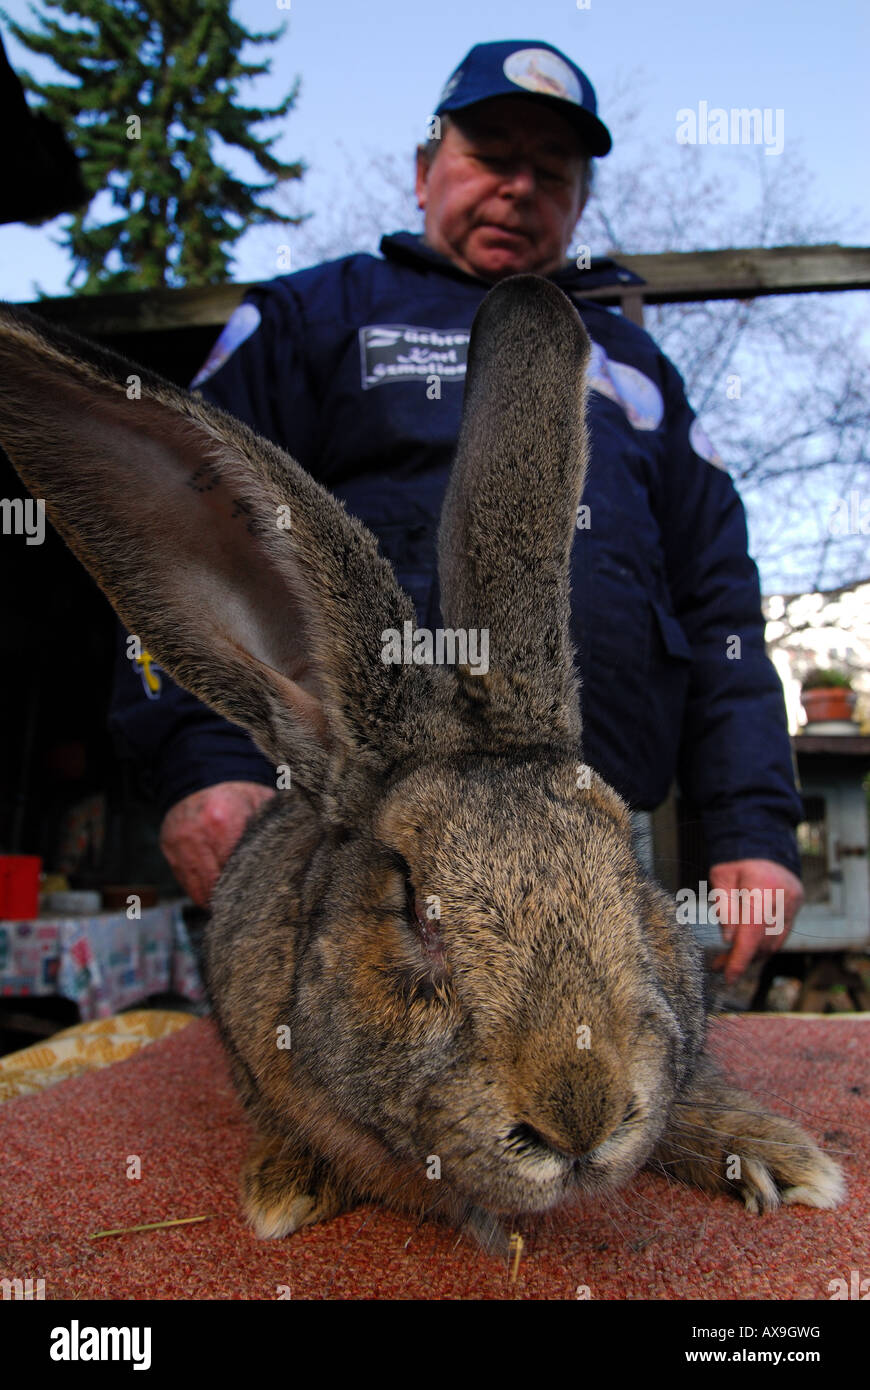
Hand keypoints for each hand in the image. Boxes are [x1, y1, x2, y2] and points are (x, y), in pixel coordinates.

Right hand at [159, 780, 275, 907]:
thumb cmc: (237, 793)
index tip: (258, 897)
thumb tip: (292, 856)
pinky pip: (184, 879)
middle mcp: (196, 835)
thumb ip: (272, 828)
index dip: (247, 886)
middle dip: (229, 897)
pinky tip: (212, 893)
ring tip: (229, 907)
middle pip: (214, 883)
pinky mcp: (168, 847)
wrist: (201, 774)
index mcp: (223, 822)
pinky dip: (197, 888)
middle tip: (246, 908)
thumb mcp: (260, 803)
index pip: (235, 869)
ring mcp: (179, 842)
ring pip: (196, 887)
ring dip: (211, 898)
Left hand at [709, 858, 802, 983]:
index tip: (728, 976)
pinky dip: (763, 945)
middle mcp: (784, 896)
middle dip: (741, 957)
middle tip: (718, 966)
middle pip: (763, 940)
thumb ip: (725, 908)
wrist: (763, 843)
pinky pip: (780, 935)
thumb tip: (729, 940)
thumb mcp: (721, 878)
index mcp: (763, 885)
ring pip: (774, 942)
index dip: (741, 957)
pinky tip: (746, 949)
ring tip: (728, 961)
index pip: (752, 930)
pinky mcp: (796, 907)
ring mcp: (794, 903)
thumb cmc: (737, 860)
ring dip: (752, 955)